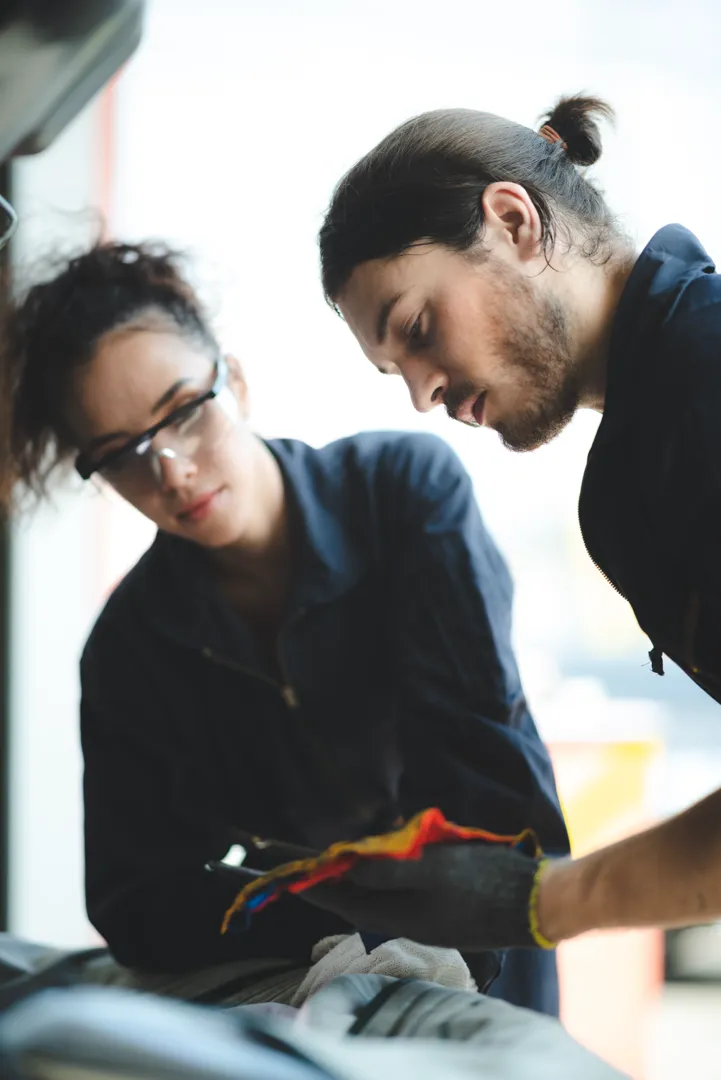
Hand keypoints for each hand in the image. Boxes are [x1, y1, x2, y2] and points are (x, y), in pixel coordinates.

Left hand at [302, 841, 546, 951]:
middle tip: (316, 855)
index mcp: (399, 916)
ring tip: (350, 853)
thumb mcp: (434, 869)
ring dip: (365, 874)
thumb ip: (387, 870)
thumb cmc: (485, 881)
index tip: (288, 871)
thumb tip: (346, 867)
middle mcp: (408, 921)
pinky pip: (404, 894)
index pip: (343, 900)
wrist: (536, 902)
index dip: (314, 884)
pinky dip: (391, 877)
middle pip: (359, 899)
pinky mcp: (444, 911)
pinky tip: (394, 859)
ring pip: (382, 896)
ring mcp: (427, 918)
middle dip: (336, 878)